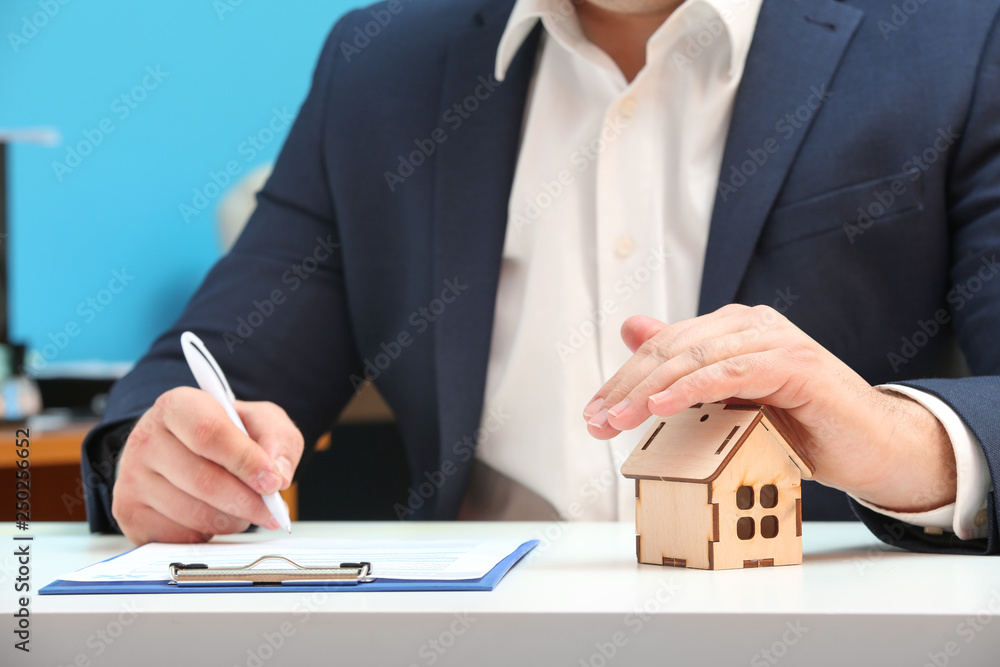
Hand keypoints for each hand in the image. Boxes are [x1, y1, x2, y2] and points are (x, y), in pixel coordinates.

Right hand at [112, 387, 303, 544]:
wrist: (185, 448)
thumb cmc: (224, 432)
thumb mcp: (260, 421)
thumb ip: (278, 440)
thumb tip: (279, 476)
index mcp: (177, 406)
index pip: (209, 433)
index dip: (246, 461)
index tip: (273, 482)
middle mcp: (145, 438)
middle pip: (203, 480)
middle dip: (248, 501)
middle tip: (272, 510)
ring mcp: (131, 478)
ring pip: (193, 513)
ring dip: (232, 519)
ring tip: (243, 508)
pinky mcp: (129, 513)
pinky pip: (178, 537)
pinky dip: (208, 534)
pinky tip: (214, 516)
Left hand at [583, 305, 956, 512]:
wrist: (870, 450)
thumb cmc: (800, 428)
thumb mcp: (730, 402)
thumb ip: (685, 367)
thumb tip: (633, 329)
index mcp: (731, 329)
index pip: (663, 347)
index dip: (623, 379)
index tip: (593, 414)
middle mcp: (750, 325)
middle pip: (672, 349)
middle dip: (627, 387)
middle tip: (597, 422)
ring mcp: (775, 340)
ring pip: (696, 358)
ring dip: (651, 391)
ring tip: (619, 419)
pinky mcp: (795, 364)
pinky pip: (733, 372)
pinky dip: (695, 387)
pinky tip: (664, 405)